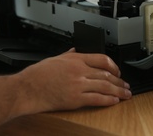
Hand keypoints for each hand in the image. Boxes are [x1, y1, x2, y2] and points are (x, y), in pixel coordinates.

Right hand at [14, 49, 131, 113]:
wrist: (26, 89)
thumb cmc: (37, 75)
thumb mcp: (55, 58)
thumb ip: (68, 55)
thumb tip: (75, 51)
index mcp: (75, 59)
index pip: (101, 59)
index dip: (114, 66)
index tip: (118, 71)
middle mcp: (79, 70)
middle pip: (106, 74)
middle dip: (119, 81)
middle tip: (126, 85)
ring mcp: (78, 84)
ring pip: (105, 86)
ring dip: (118, 91)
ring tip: (125, 94)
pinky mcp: (75, 99)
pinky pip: (97, 99)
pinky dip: (108, 100)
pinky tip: (114, 101)